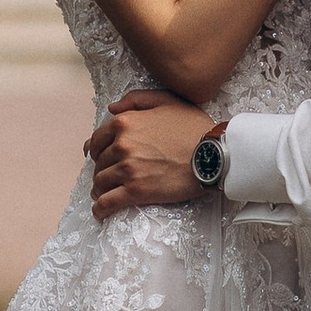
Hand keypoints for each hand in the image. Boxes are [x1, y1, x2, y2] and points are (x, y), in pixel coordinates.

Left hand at [87, 90, 218, 217]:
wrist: (213, 154)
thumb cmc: (194, 128)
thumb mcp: (167, 101)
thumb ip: (137, 99)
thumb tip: (111, 108)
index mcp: (125, 123)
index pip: (97, 140)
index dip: (97, 151)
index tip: (101, 158)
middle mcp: (122, 145)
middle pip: (99, 163)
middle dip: (103, 170)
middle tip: (110, 177)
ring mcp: (128, 169)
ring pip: (100, 183)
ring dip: (101, 189)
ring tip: (105, 194)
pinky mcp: (136, 191)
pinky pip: (108, 202)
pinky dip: (101, 209)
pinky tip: (101, 212)